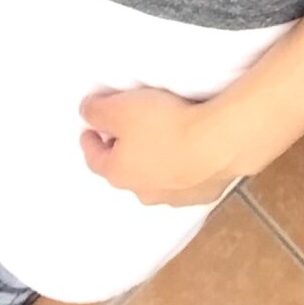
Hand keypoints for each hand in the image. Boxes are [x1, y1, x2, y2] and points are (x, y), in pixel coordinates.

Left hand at [78, 86, 244, 207]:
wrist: (217, 143)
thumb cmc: (163, 125)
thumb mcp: (119, 108)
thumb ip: (96, 110)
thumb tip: (87, 112)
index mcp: (119, 173)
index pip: (95, 159)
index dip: (89, 142)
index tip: (88, 130)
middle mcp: (144, 192)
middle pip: (125, 171)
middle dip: (122, 153)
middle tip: (123, 132)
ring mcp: (176, 197)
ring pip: (156, 179)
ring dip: (153, 161)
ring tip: (159, 139)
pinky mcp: (204, 193)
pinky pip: (185, 179)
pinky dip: (181, 166)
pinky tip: (189, 150)